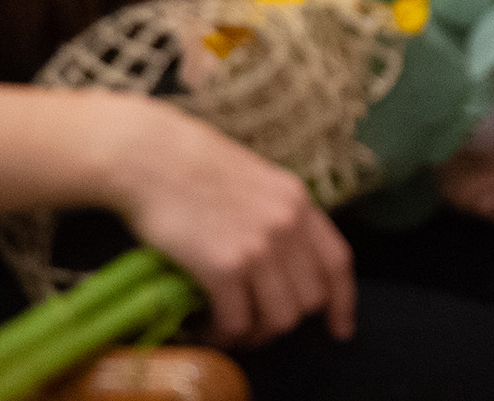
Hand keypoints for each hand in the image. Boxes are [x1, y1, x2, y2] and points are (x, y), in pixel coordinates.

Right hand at [102, 94, 355, 345]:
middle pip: (310, 300)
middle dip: (283, 320)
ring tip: (231, 327)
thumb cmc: (194, 165)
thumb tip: (286, 267)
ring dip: (255, 333)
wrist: (151, 157)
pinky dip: (225, 335)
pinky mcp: (223, 266)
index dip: (342, 303)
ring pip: (279, 319)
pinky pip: (237, 321)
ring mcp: (258, 246)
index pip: (338, 262)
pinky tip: (209, 328)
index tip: (340, 331)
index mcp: (298, 201)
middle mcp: (287, 224)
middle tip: (255, 323)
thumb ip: (278, 217)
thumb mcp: (256, 182)